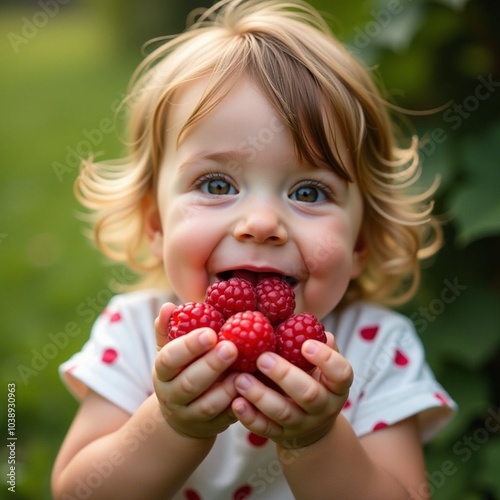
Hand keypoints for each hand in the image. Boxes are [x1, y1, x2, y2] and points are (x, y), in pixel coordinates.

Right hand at [153, 303, 239, 438]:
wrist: (181, 416)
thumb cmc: (182, 370)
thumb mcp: (171, 351)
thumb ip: (170, 329)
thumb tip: (167, 306)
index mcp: (163, 372)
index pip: (170, 359)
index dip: (189, 347)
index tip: (210, 333)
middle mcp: (173, 396)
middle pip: (190, 383)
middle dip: (211, 365)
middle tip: (231, 347)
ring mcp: (191, 415)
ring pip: (207, 405)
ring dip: (226, 389)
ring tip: (243, 372)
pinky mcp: (212, 427)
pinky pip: (225, 419)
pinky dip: (238, 406)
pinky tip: (251, 391)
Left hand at [231, 332, 351, 448]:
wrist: (310, 427)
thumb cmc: (312, 381)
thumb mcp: (320, 366)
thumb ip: (316, 346)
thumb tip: (308, 324)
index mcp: (336, 385)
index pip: (341, 373)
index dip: (326, 359)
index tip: (306, 344)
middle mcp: (323, 407)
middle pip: (309, 394)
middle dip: (284, 375)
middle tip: (262, 358)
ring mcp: (302, 424)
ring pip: (283, 412)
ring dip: (260, 395)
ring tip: (240, 378)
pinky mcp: (281, 435)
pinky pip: (265, 429)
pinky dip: (250, 417)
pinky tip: (236, 403)